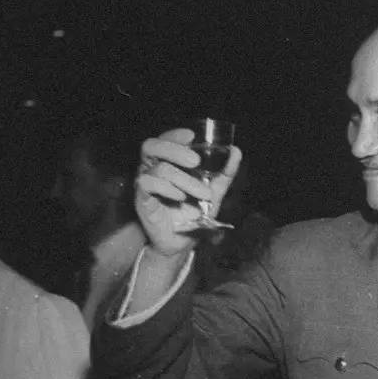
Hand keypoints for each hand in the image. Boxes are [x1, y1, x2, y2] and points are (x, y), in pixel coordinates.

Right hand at [135, 128, 242, 257]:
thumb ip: (224, 173)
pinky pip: (147, 183)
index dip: (175, 135)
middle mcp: (152, 169)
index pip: (164, 139)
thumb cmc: (195, 213)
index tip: (192, 136)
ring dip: (184, 180)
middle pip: (152, 146)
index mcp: (167, 163)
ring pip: (159, 169)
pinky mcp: (141, 199)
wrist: (184, 242)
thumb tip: (236, 151)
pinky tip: (181, 198)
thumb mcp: (214, 192)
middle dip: (175, 150)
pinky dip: (166, 188)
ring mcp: (145, 184)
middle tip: (196, 161)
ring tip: (203, 195)